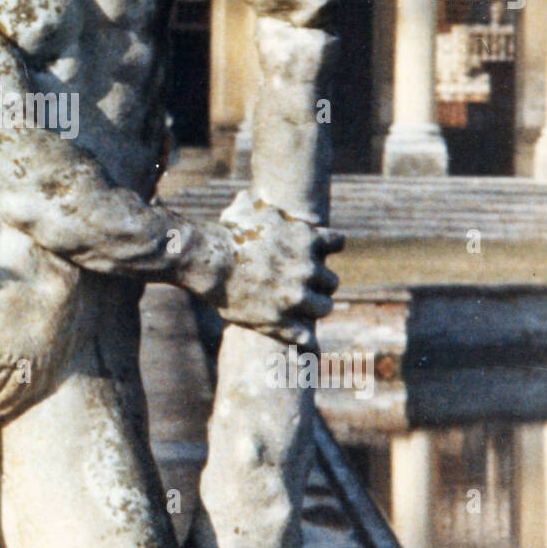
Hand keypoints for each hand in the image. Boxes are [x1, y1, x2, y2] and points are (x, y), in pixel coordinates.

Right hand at [212, 200, 342, 345]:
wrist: (209, 261)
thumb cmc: (226, 234)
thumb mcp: (247, 210)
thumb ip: (261, 208)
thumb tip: (247, 197)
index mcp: (307, 240)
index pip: (338, 243)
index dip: (327, 248)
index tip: (318, 254)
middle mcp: (308, 269)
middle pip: (332, 281)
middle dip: (320, 283)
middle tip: (306, 286)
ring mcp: (297, 297)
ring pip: (324, 308)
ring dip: (316, 308)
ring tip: (304, 310)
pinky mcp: (283, 322)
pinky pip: (308, 338)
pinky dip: (310, 344)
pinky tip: (312, 350)